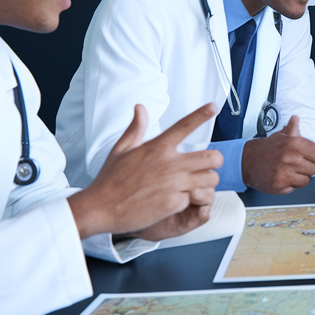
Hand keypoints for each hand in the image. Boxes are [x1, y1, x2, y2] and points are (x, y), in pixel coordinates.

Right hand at [69, 103, 222, 239]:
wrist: (100, 208)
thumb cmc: (109, 180)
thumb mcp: (121, 149)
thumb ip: (135, 128)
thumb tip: (139, 107)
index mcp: (157, 147)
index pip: (185, 125)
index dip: (201, 114)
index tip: (213, 106)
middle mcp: (168, 163)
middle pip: (212, 157)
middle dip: (215, 161)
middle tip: (208, 166)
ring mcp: (173, 184)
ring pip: (210, 179)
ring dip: (207, 182)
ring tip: (198, 184)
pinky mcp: (173, 203)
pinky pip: (196, 198)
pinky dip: (192, 200)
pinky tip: (180, 201)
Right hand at [241, 115, 314, 193]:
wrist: (246, 160)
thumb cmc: (267, 148)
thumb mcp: (284, 135)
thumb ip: (299, 132)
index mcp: (295, 143)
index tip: (309, 157)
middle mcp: (291, 158)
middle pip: (314, 169)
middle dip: (306, 167)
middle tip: (295, 163)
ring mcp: (285, 173)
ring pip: (306, 180)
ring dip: (299, 177)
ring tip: (287, 170)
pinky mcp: (279, 185)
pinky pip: (295, 188)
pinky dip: (289, 185)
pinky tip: (281, 177)